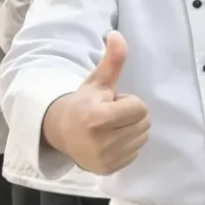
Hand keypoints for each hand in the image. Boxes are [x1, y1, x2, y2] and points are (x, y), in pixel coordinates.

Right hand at [41, 31, 150, 174]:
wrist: (59, 132)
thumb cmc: (83, 103)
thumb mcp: (98, 81)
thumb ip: (113, 60)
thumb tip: (117, 35)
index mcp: (98, 119)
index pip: (140, 107)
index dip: (129, 101)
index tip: (110, 102)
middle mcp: (102, 143)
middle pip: (144, 123)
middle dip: (132, 114)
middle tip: (110, 114)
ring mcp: (105, 159)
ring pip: (143, 137)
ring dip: (132, 129)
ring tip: (110, 126)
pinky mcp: (108, 170)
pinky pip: (136, 152)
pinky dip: (128, 144)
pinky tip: (110, 140)